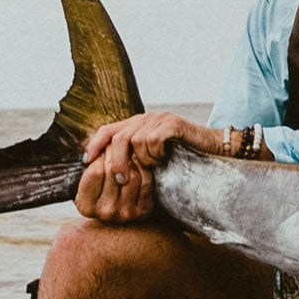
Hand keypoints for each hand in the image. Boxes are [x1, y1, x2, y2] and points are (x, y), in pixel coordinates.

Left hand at [76, 111, 216, 220]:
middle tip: (120, 179)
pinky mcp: (173, 123)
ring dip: (142, 159)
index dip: (94, 145)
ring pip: (135, 140)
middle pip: (118, 136)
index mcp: (137, 125)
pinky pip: (153, 139)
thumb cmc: (182, 158)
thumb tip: (106, 173)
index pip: (107, 130)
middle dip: (116, 161)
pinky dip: (155, 153)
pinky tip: (163, 158)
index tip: (86, 162)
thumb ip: (132, 160)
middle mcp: (145, 118)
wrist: (213, 150)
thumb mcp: (151, 159)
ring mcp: (159, 119)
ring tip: (153, 166)